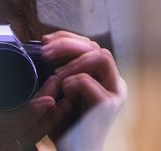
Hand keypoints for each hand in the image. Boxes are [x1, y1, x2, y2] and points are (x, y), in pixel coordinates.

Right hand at [0, 71, 70, 150]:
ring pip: (36, 136)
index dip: (34, 109)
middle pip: (32, 127)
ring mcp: (6, 149)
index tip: (50, 98)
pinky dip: (44, 130)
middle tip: (60, 86)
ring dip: (52, 120)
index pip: (14, 120)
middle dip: (49, 109)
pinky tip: (53, 117)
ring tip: (65, 102)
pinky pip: (32, 143)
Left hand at [41, 31, 126, 146]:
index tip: (45, 41)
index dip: (67, 38)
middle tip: (46, 53)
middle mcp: (113, 81)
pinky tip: (65, 99)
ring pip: (100, 56)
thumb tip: (45, 43)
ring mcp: (115, 92)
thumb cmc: (64, 123)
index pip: (89, 44)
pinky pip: (85, 81)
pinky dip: (69, 85)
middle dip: (67, 45)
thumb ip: (57, 68)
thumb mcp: (58, 90)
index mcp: (103, 76)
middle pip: (95, 46)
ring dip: (73, 63)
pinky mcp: (108, 104)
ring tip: (57, 77)